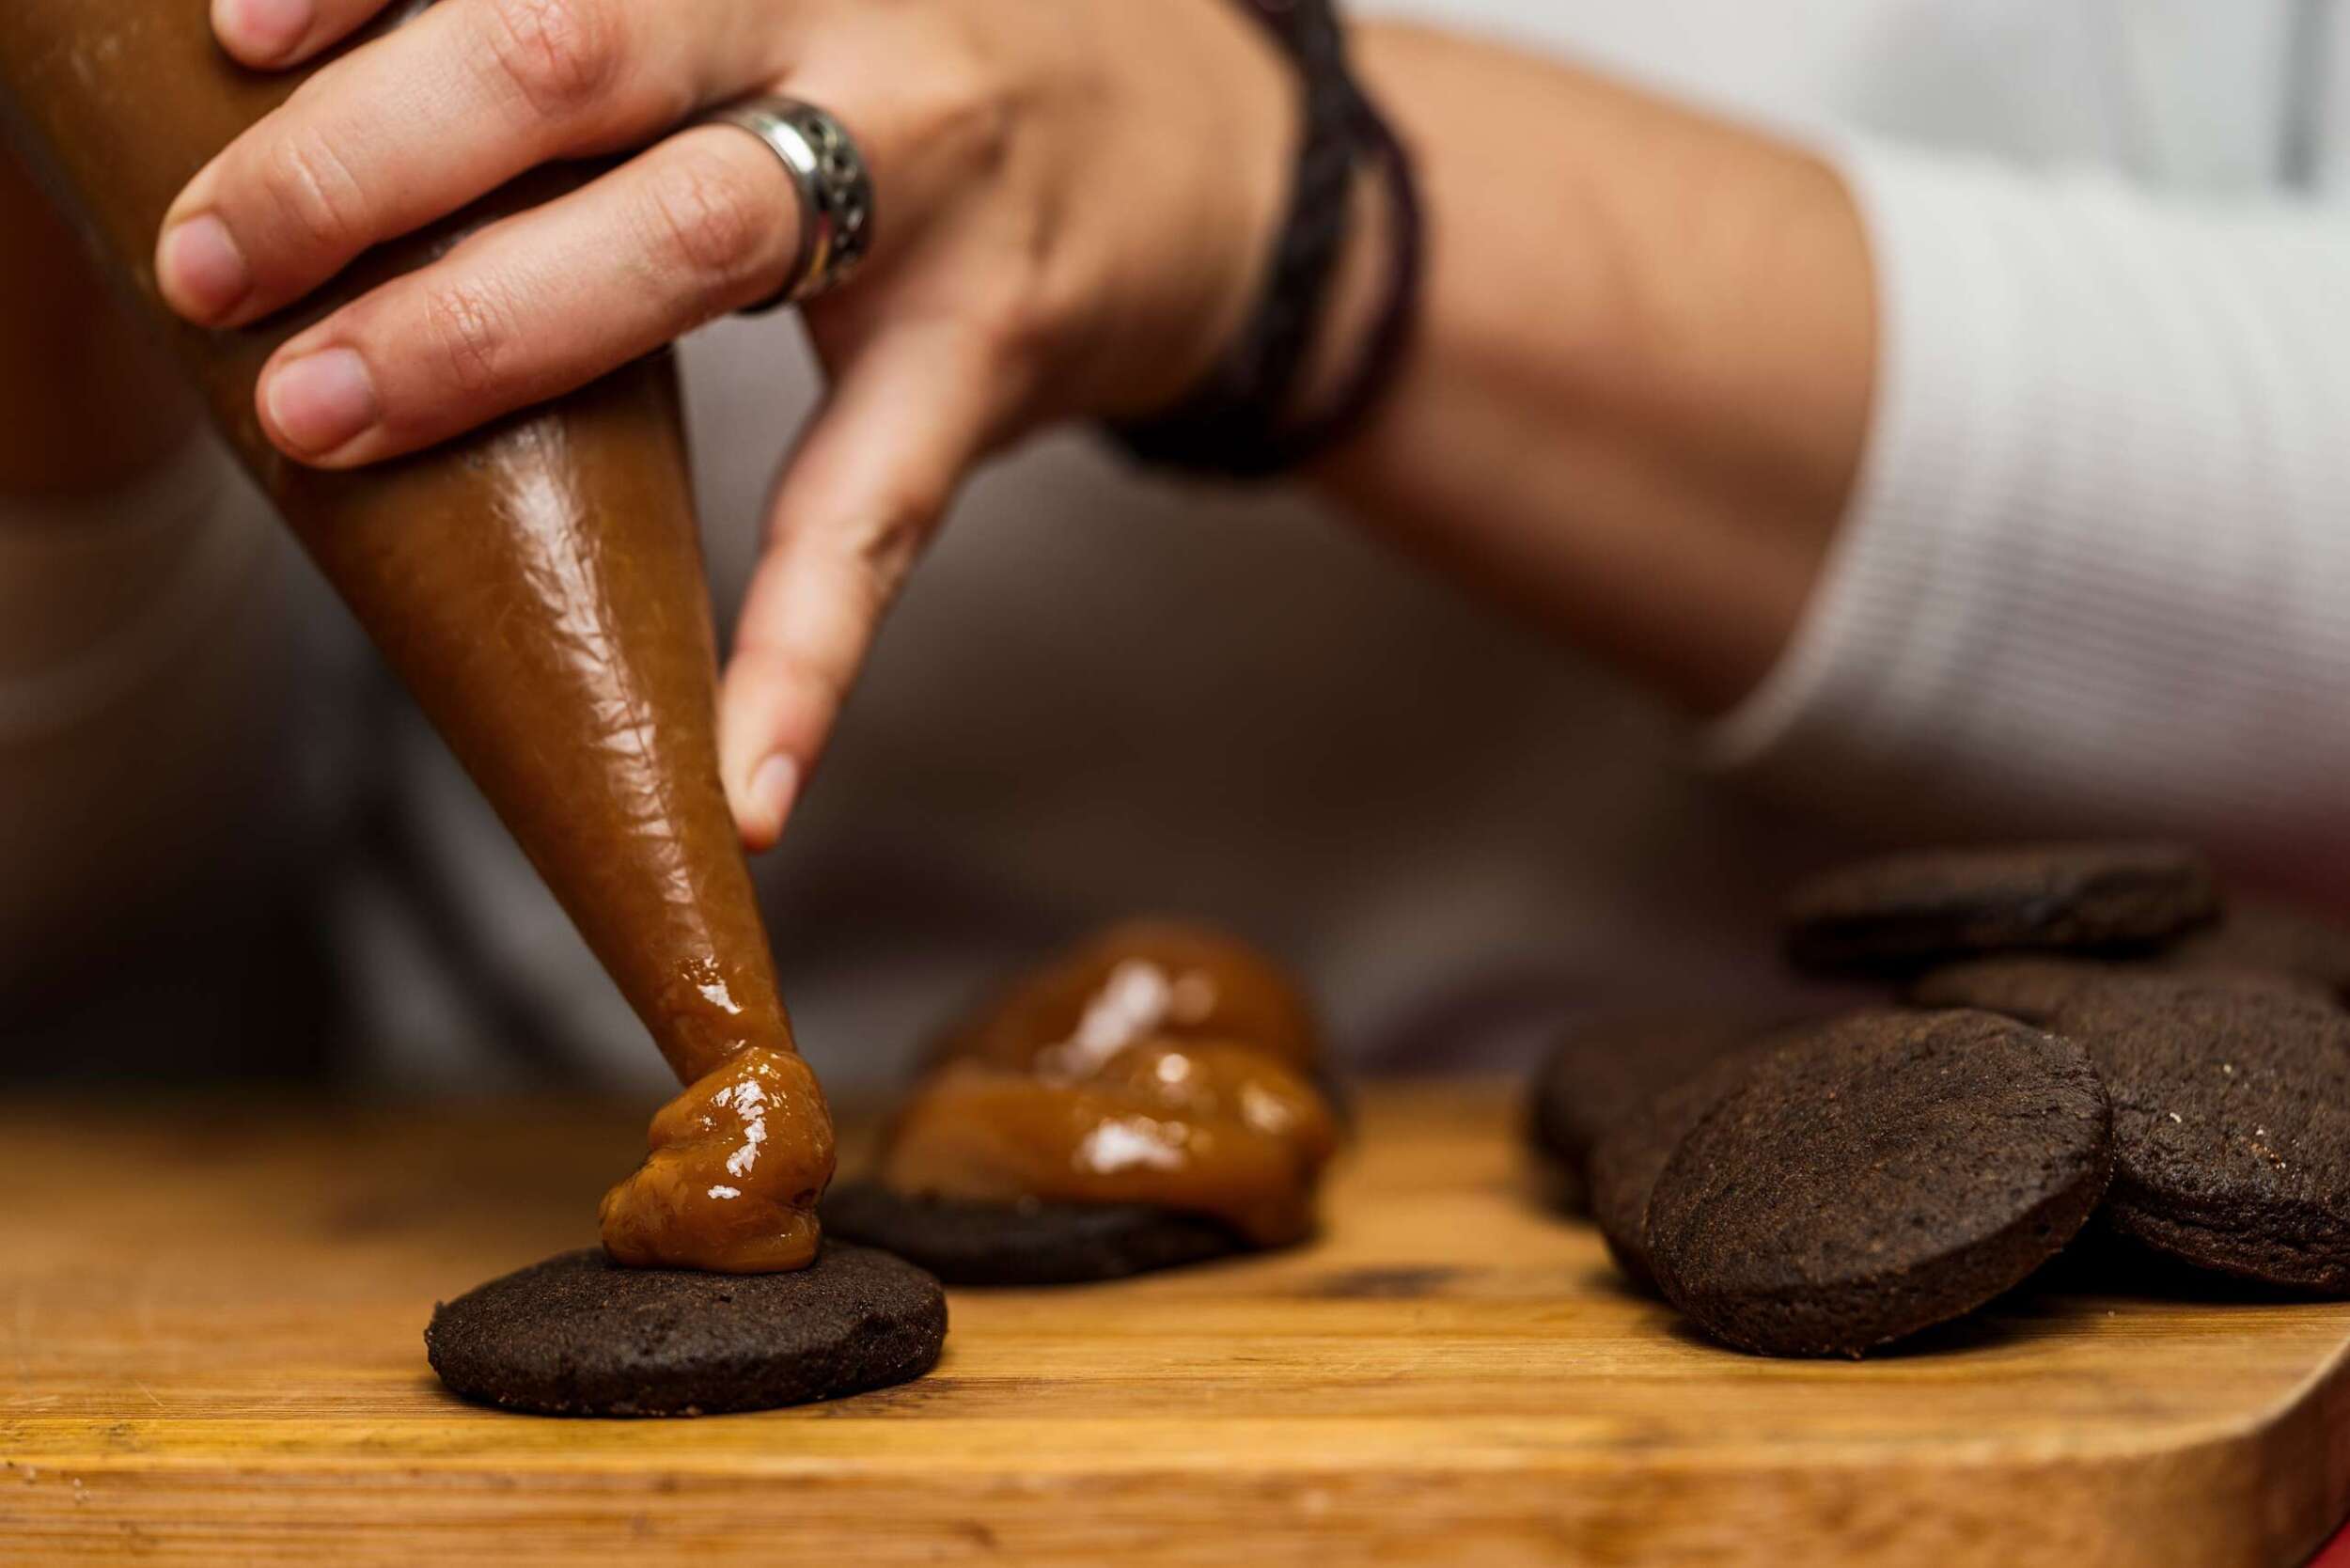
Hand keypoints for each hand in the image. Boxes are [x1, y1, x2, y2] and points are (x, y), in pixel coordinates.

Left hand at [166, 0, 1295, 844]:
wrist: (1224, 160)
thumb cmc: (944, 61)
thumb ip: (626, 29)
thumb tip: (347, 104)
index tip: (224, 36)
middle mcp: (842, 21)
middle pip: (576, 49)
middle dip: (369, 158)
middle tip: (215, 264)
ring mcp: (931, 190)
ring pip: (695, 236)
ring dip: (489, 329)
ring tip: (330, 419)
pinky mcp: (993, 350)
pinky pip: (874, 507)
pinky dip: (802, 651)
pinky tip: (747, 781)